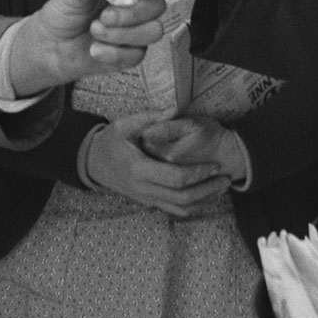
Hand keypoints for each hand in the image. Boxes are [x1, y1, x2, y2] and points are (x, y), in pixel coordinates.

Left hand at [8, 0, 165, 94]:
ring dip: (122, 34)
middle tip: (105, 16)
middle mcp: (134, 5)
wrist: (51, 47)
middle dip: (132, 13)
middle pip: (157, 5)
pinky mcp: (132, 53)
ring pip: (153, 31)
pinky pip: (137, 54)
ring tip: (95, 31)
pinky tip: (96, 49)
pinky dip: (114, 53)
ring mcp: (136, 30)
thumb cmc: (63, 15)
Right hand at [87, 111, 230, 217]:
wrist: (92, 162)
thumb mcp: (125, 124)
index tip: (214, 165)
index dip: (198, 173)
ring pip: (180, 208)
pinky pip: (174, 209)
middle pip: (182, 198)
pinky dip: (193, 205)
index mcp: (139, 169)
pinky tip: (205, 194)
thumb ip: (150, 118)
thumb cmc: (110, 141)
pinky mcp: (148, 201)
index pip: (175, 178)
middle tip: (225, 178)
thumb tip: (173, 108)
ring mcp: (146, 198)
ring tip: (221, 187)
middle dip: (208, 189)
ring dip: (204, 200)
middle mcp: (143, 188)